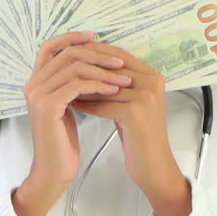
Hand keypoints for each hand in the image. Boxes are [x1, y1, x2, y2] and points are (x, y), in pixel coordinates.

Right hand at [21, 31, 133, 191]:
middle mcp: (32, 85)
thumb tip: (93, 63)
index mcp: (35, 82)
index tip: (95, 36)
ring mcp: (37, 95)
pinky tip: (114, 91)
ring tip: (123, 79)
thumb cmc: (63, 141)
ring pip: (74, 67)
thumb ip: (71, 84)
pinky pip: (77, 85)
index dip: (72, 37)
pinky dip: (99, 85)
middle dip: (97, 55)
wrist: (54, 170)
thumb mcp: (68, 106)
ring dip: (103, 70)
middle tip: (121, 62)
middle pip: (66, 54)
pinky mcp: (48, 106)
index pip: (50, 47)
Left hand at [69, 43, 181, 195]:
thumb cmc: (139, 134)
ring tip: (62, 84)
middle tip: (62, 66)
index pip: (119, 54)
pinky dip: (85, 104)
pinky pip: (102, 104)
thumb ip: (119, 83)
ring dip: (81, 85)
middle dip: (85, 66)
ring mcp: (145, 97)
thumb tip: (91, 65)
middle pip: (111, 66)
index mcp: (153, 76)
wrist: (154, 164)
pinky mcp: (135, 113)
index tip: (74, 52)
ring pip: (104, 85)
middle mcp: (152, 82)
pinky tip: (70, 104)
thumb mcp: (133, 102)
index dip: (95, 51)